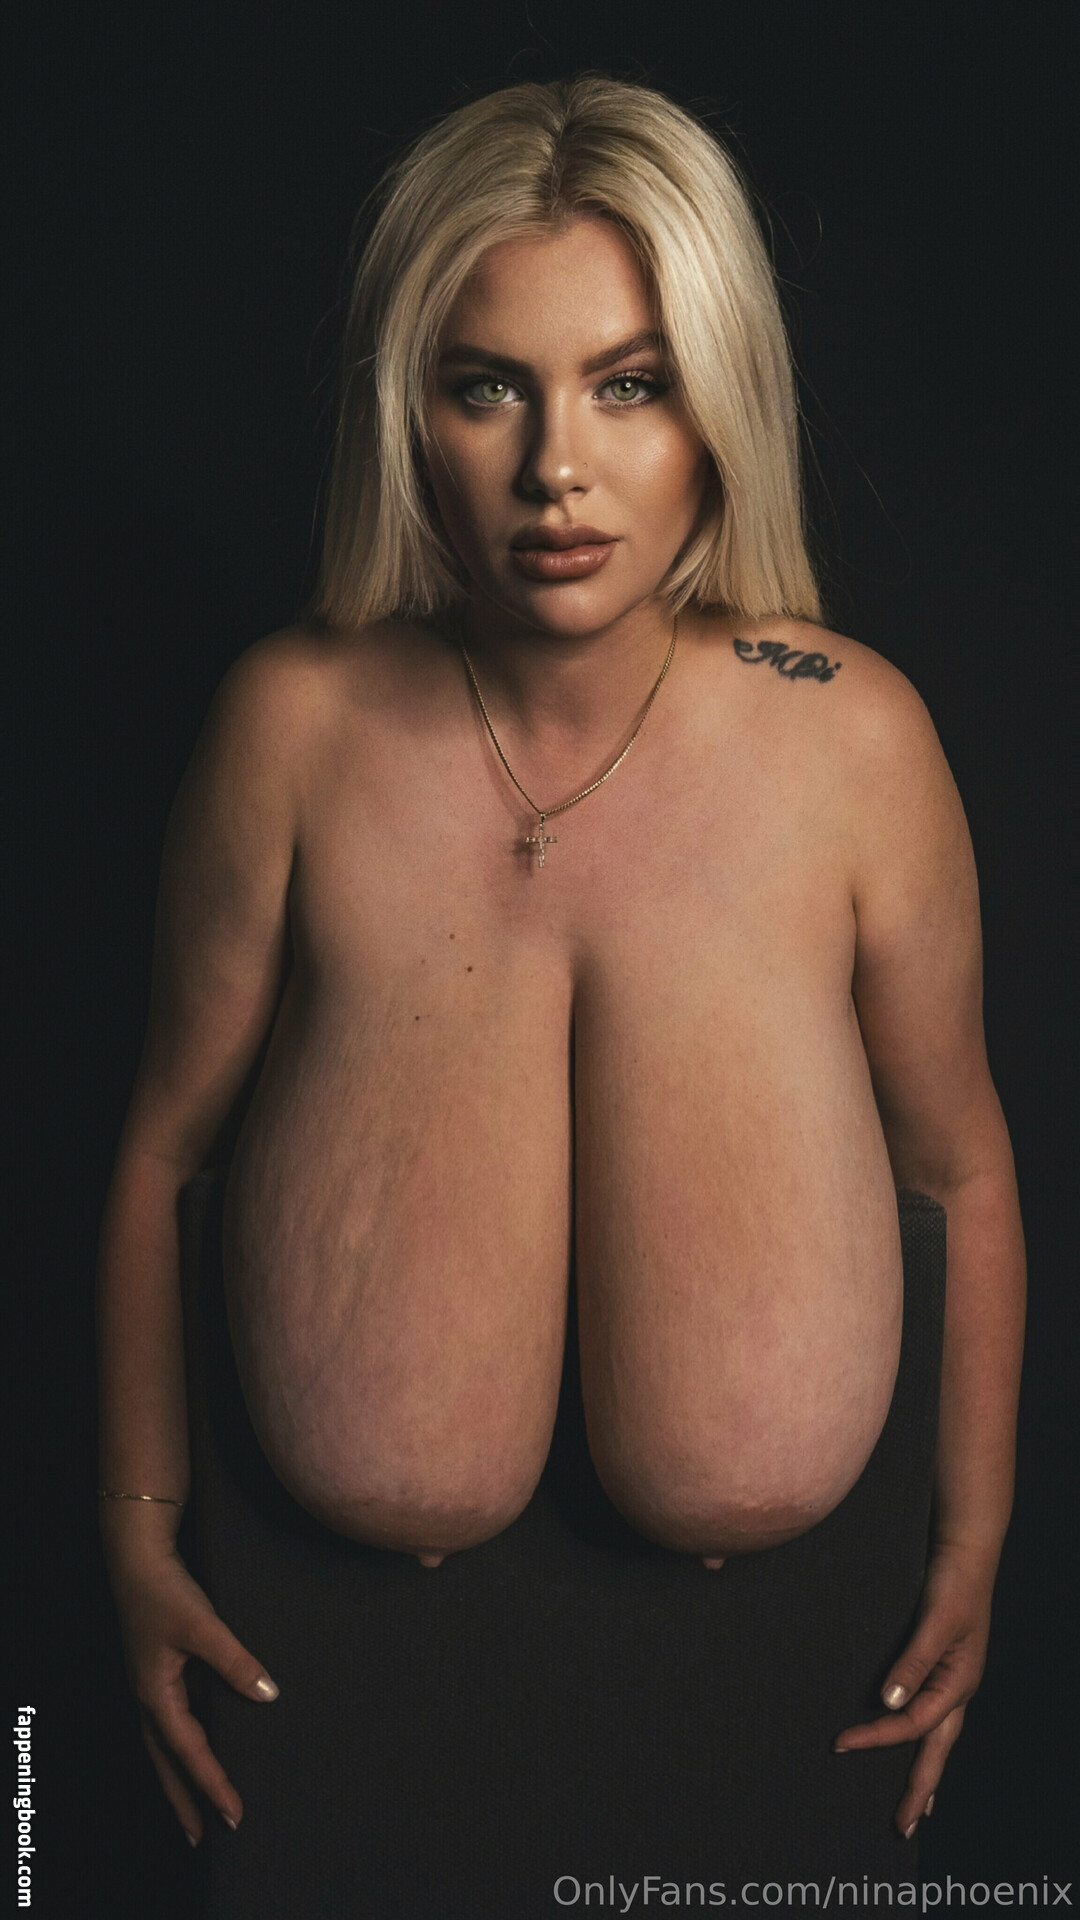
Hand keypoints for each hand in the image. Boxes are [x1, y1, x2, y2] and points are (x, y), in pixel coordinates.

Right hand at [105, 1534, 278, 1846]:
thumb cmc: (167, 1591)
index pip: (190, 1752)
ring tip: (199, 1807)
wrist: (138, 1559)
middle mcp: (150, 1698)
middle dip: (183, 1802)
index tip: (234, 1815)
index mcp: (156, 1695)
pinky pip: (176, 1720)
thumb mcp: (203, 1626)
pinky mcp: (161, 1672)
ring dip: (182, 1777)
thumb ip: (236, 1660)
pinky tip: (209, 1745)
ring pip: (166, 1746)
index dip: (213, 1785)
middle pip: (166, 1764)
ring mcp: (153, 1686)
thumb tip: (269, 1694)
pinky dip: (188, 1742)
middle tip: (201, 1839)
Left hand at [832, 1538, 997, 1839]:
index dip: (876, 1737)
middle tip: (902, 1828)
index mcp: (959, 1683)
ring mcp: (953, 1679)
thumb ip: (913, 1662)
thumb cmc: (954, 1582)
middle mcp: (958, 1688)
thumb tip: (889, 1703)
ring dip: (925, 1771)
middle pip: (937, 1751)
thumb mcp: (936, 1620)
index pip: (912, 1725)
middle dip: (920, 1790)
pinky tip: (911, 1743)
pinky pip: (931, 1714)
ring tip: (915, 1805)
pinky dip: (922, 1738)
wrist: (965, 1550)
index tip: (840, 1744)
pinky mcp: (943, 1665)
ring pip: (937, 1738)